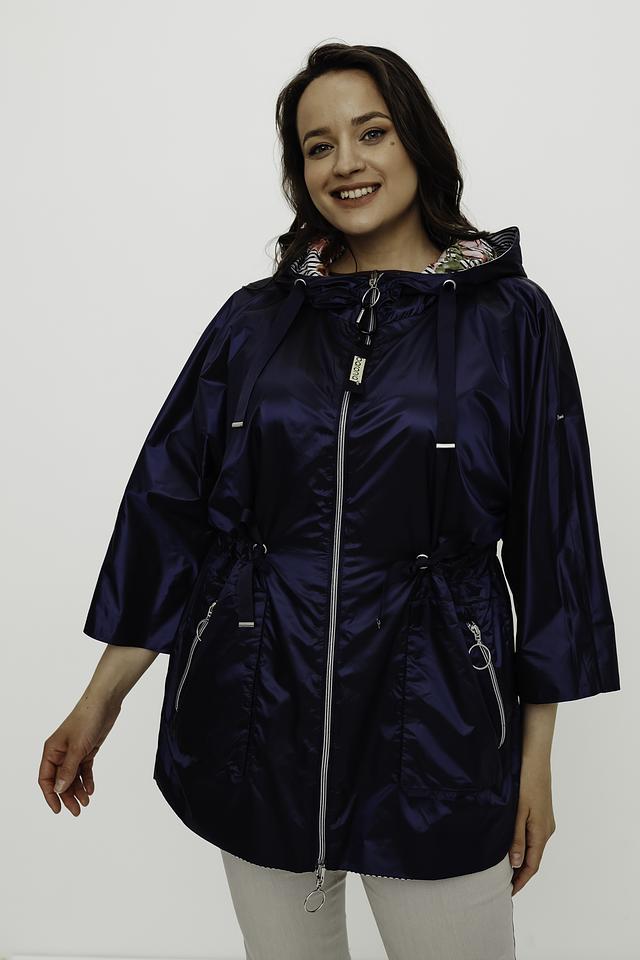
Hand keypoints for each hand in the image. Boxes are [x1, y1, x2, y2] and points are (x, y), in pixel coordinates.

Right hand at [38, 692, 121, 815]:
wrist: (104, 702)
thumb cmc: (87, 719)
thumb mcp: (77, 748)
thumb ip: (68, 770)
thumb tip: (58, 789)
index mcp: (51, 751)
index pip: (45, 778)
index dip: (50, 795)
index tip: (58, 809)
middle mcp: (60, 752)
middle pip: (60, 780)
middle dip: (67, 796)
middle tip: (77, 811)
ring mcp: (74, 751)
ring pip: (72, 776)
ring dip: (78, 790)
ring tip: (86, 802)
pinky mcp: (87, 749)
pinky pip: (84, 769)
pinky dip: (86, 780)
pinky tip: (90, 789)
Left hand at [509, 756, 555, 895]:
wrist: (536, 759)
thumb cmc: (526, 782)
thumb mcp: (519, 812)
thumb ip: (517, 838)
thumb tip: (517, 864)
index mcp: (541, 833)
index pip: (532, 865)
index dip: (521, 881)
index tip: (508, 893)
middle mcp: (546, 830)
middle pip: (534, 859)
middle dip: (520, 873)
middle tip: (503, 883)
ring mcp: (545, 821)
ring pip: (533, 847)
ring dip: (522, 859)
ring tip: (504, 868)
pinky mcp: (541, 813)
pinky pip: (533, 836)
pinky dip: (524, 846)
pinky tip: (512, 845)